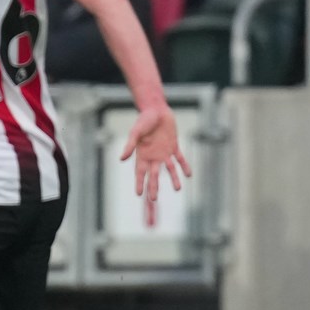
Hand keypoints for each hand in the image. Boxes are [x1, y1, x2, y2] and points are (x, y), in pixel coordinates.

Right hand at [121, 104, 191, 225]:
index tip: (138, 194)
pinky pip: (180, 158)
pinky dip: (184, 166)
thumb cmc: (143, 119)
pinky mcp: (173, 146)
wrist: (156, 109)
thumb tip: (121, 159)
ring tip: (177, 189)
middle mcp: (153, 156)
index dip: (139, 183)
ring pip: (169, 169)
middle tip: (153, 200)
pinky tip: (188, 174)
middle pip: (153, 175)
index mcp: (142, 154)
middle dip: (153, 187)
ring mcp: (164, 152)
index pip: (140, 173)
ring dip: (173, 179)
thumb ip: (129, 146)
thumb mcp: (135, 132)